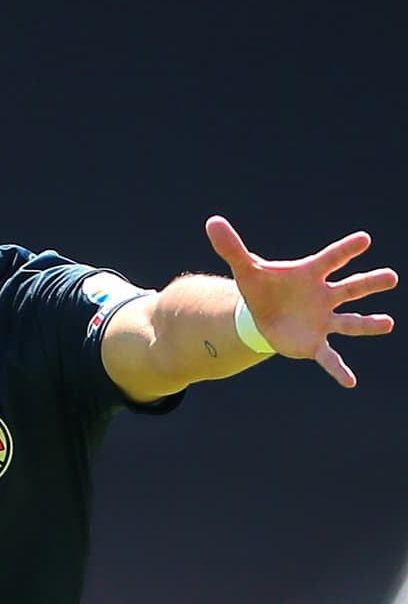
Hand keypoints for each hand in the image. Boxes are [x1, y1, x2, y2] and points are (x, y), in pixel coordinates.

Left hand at [205, 216, 396, 386]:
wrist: (259, 315)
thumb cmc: (260, 287)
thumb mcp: (245, 268)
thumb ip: (232, 247)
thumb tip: (212, 221)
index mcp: (310, 274)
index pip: (331, 259)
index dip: (346, 249)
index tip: (364, 239)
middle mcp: (324, 295)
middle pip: (351, 288)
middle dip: (369, 283)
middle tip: (390, 276)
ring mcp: (323, 320)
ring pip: (350, 322)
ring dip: (368, 323)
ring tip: (387, 323)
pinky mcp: (315, 342)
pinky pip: (330, 357)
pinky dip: (338, 369)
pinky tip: (350, 381)